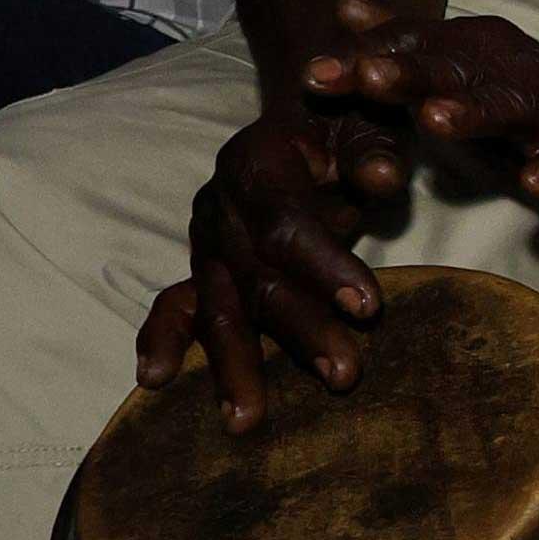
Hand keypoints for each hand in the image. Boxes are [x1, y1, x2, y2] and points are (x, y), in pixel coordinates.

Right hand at [139, 102, 406, 428]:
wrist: (300, 118)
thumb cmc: (342, 123)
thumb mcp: (364, 121)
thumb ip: (373, 150)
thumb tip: (383, 179)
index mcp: (256, 166)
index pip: (288, 224)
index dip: (326, 264)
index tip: (370, 308)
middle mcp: (220, 208)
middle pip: (256, 278)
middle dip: (299, 330)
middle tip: (344, 375)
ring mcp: (207, 242)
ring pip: (219, 307)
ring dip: (235, 365)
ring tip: (246, 421)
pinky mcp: (203, 269)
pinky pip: (176, 307)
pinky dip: (161, 341)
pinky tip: (155, 379)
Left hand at [306, 0, 538, 216]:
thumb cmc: (520, 100)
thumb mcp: (460, 65)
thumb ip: (404, 39)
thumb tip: (343, 5)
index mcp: (475, 48)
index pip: (415, 45)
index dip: (367, 57)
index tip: (314, 77)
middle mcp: (511, 69)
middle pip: (455, 69)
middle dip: (412, 72)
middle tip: (369, 77)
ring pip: (510, 108)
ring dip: (475, 112)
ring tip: (436, 120)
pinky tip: (536, 183)